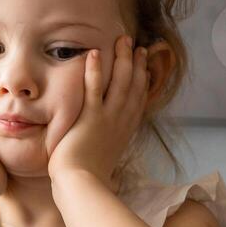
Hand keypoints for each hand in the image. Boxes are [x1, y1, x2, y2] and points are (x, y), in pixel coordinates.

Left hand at [48, 35, 149, 185]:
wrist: (81, 185)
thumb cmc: (89, 178)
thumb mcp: (104, 159)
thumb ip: (107, 147)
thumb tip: (107, 148)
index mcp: (125, 130)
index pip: (138, 99)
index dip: (142, 80)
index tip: (144, 65)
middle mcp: (121, 121)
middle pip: (133, 86)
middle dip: (136, 64)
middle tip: (137, 46)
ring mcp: (107, 118)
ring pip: (119, 82)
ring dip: (121, 59)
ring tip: (122, 40)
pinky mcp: (90, 118)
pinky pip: (92, 89)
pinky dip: (93, 70)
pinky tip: (94, 53)